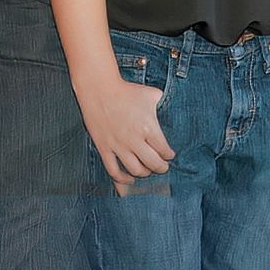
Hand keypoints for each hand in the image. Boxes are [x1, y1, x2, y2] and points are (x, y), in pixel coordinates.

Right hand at [77, 70, 176, 193]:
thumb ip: (162, 103)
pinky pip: (114, 171)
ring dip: (144, 173)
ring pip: (136, 170)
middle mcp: (135, 140)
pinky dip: (123, 179)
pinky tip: (129, 179)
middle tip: (162, 167)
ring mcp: (119, 146)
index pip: (164, 151)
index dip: (169, 155)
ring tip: (147, 170)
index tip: (169, 155)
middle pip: (153, 164)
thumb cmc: (127, 91)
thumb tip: (167, 107)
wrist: (100, 90)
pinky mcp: (105, 148)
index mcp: (149, 127)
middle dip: (161, 168)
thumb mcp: (151, 94)